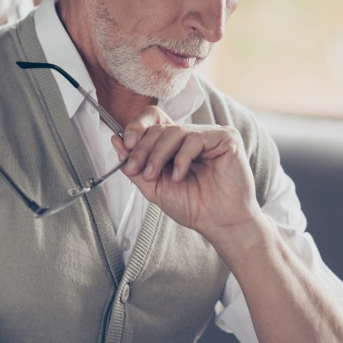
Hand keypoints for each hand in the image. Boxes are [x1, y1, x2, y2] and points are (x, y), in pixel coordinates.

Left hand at [113, 107, 261, 245]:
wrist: (218, 223)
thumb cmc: (193, 206)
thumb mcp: (154, 186)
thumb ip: (135, 165)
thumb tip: (116, 140)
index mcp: (176, 144)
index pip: (154, 119)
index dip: (138, 127)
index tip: (126, 145)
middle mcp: (192, 136)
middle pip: (160, 127)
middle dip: (143, 149)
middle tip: (139, 170)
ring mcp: (210, 135)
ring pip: (174, 131)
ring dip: (158, 155)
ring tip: (157, 176)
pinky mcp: (226, 138)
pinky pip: (195, 139)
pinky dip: (182, 158)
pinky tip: (180, 176)